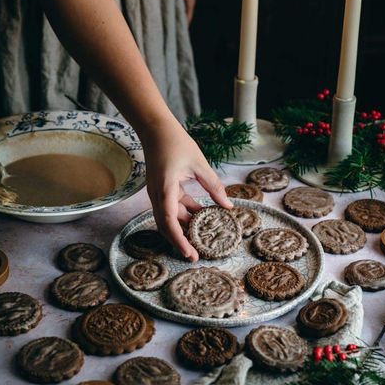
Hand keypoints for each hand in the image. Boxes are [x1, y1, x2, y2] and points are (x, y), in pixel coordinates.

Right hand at [140, 116, 231, 260]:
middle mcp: (158, 196)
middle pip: (167, 226)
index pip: (170, 223)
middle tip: (196, 256)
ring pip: (170, 218)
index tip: (190, 254)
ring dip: (184, 228)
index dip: (179, 241)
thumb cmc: (176, 143)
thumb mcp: (200, 164)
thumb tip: (229, 206)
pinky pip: (173, 208)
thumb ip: (214, 186)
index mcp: (165, 190)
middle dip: (180, 242)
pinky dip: (185, 214)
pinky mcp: (162, 190)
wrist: (156, 129)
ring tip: (202, 239)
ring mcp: (158, 194)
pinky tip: (201, 217)